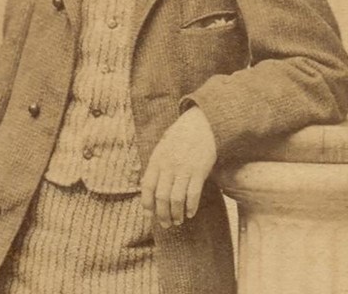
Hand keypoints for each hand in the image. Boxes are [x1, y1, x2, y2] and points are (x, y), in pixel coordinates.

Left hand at [141, 106, 216, 227]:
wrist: (200, 123)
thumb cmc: (180, 137)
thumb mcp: (162, 147)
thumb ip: (156, 166)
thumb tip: (147, 186)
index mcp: (157, 160)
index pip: (147, 187)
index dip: (147, 204)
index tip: (149, 215)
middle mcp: (169, 165)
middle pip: (162, 197)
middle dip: (162, 215)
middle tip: (166, 224)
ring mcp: (184, 168)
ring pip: (176, 199)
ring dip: (176, 214)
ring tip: (178, 220)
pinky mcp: (199, 170)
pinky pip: (193, 193)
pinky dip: (191, 206)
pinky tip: (190, 213)